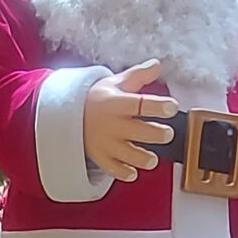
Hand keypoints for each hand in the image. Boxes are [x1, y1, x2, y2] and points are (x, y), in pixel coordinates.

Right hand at [82, 59, 177, 181]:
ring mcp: (106, 143)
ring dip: (143, 159)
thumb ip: (138, 76)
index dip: (158, 105)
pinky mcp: (101, 157)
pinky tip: (133, 172)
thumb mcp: (115, 83)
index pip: (139, 104)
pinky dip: (124, 173)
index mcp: (116, 103)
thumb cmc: (96, 99)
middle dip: (156, 134)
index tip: (172, 106)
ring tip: (152, 158)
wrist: (66, 115)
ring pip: (128, 155)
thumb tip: (157, 65)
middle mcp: (112, 124)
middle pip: (139, 132)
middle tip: (167, 133)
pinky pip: (113, 169)